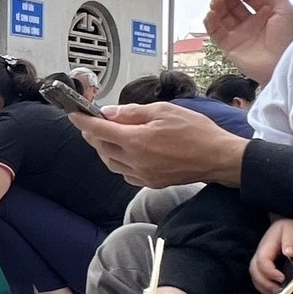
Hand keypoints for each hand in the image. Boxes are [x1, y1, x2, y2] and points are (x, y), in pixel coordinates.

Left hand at [69, 103, 245, 188]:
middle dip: (93, 134)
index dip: (83, 121)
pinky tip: (125, 152)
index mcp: (136, 141)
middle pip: (102, 148)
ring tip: (107, 136)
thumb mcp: (163, 111)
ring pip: (111, 163)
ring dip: (104, 149)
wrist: (218, 157)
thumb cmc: (196, 131)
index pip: (99, 131)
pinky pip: (125, 173)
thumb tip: (110, 113)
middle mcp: (135, 161)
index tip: (74, 115)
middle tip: (91, 122)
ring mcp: (143, 175)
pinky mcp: (151, 182)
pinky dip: (118, 162)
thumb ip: (132, 113)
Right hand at [204, 0, 292, 83]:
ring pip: (223, 17)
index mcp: (266, 15)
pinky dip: (210, 21)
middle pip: (234, 6)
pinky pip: (215, 32)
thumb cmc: (288, 38)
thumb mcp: (286, 10)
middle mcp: (251, 24)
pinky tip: (211, 13)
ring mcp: (239, 35)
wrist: (283, 65)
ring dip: (218, 6)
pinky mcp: (229, 46)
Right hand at [250, 217, 292, 293]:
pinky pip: (259, 281)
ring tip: (280, 293)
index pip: (261, 261)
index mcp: (266, 245)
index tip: (282, 278)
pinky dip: (266, 289)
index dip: (270, 272)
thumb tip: (289, 252)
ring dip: (266, 288)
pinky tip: (277, 292)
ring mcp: (260, 262)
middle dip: (266, 284)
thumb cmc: (291, 227)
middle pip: (254, 271)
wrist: (288, 227)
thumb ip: (290, 239)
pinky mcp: (264, 268)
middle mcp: (259, 255)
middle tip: (281, 290)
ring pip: (255, 278)